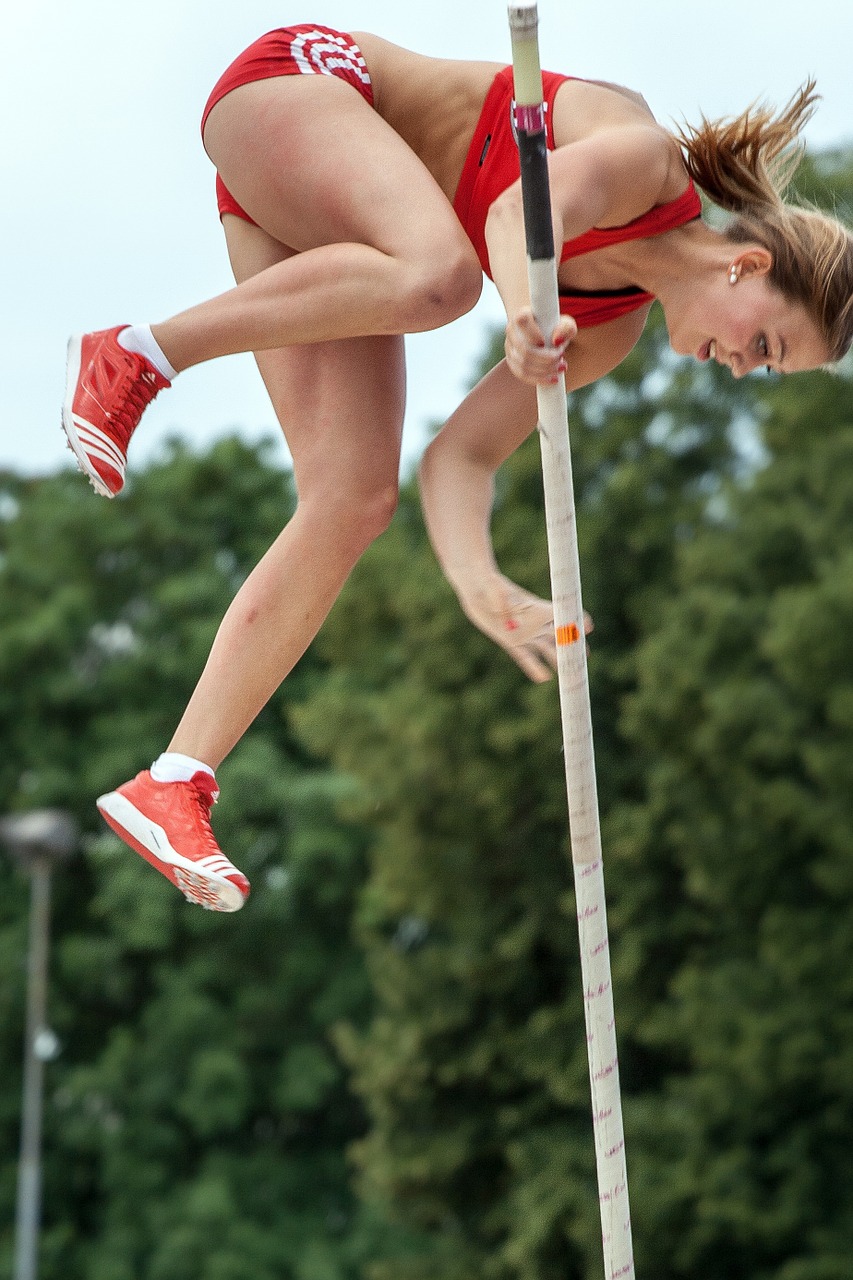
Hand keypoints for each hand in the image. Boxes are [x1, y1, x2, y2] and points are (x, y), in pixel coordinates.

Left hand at [460, 572, 591, 682]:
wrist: (479, 590)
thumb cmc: (490, 583)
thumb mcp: (494, 587)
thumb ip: (500, 597)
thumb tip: (505, 613)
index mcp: (537, 607)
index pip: (562, 614)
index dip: (576, 619)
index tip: (588, 627)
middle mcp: (535, 622)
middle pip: (560, 635)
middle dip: (573, 646)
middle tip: (583, 658)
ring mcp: (526, 634)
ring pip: (546, 649)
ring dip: (557, 659)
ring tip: (568, 673)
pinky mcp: (512, 643)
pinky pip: (525, 658)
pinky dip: (534, 667)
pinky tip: (543, 678)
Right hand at [504, 309, 576, 385]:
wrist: (543, 332)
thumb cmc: (555, 326)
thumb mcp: (565, 323)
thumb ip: (566, 328)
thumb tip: (556, 341)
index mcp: (522, 315)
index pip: (521, 321)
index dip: (533, 333)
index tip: (547, 341)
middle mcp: (512, 330)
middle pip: (524, 349)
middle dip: (546, 358)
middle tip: (562, 358)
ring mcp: (509, 347)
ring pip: (523, 364)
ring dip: (545, 370)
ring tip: (561, 367)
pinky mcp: (512, 361)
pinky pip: (521, 375)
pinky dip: (539, 379)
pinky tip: (553, 379)